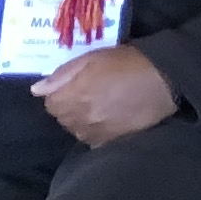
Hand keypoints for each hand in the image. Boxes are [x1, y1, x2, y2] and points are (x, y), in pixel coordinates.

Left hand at [33, 43, 176, 146]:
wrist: (164, 81)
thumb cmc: (128, 62)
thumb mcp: (93, 57)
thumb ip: (63, 74)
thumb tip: (36, 89)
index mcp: (73, 95)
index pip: (49, 102)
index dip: (59, 91)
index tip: (74, 83)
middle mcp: (80, 118)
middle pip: (61, 117)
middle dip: (68, 104)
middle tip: (88, 90)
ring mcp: (95, 133)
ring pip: (75, 129)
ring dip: (80, 118)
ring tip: (99, 103)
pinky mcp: (110, 141)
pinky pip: (92, 140)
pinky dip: (95, 130)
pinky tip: (108, 118)